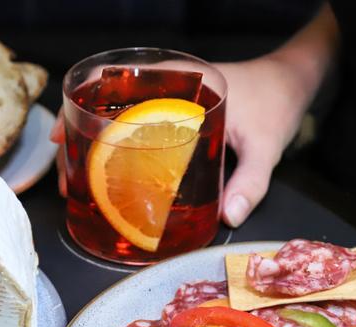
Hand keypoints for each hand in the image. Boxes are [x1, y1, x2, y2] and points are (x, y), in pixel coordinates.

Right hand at [48, 58, 309, 210]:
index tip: (61, 134)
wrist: (293, 82)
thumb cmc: (277, 101)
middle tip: (68, 174)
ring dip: (98, 147)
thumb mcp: (266, 144)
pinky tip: (116, 178)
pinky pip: (141, 130)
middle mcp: (169, 89)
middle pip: (108, 106)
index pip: (115, 79)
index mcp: (180, 82)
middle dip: (81, 137)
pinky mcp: (180, 117)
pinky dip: (123, 151)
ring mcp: (172, 103)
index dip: (80, 104)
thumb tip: (229, 217)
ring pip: (120, 121)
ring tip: (82, 181)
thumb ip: (251, 180)